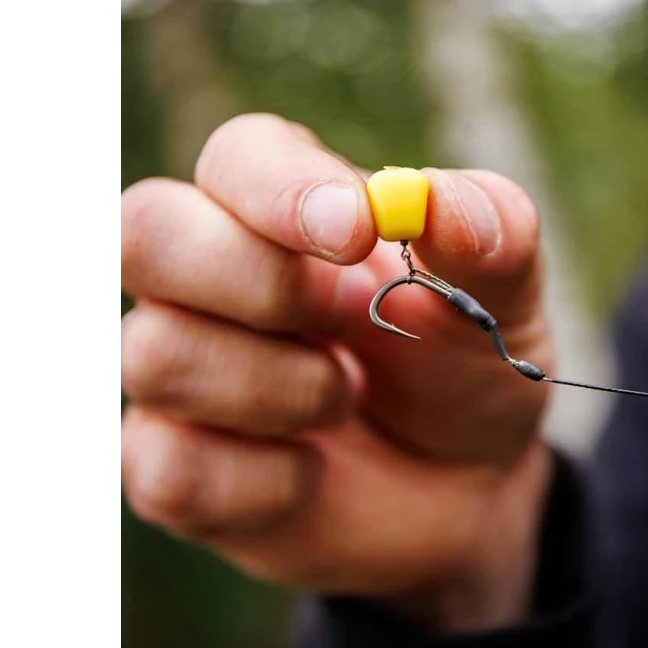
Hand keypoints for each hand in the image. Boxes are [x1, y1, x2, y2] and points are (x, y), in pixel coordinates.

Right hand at [121, 114, 554, 630]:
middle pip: (144, 231)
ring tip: (347, 396)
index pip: (237, 157)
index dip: (281, 189)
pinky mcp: (167, 467)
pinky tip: (312, 475)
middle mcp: (208, 277)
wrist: (463, 489)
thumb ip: (490, 236)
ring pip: (154, 357)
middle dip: (255, 282)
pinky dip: (267, 481)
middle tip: (346, 318)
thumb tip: (437, 203)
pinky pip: (169, 470)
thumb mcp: (504, 303)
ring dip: (283, 389)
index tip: (356, 230)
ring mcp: (179, 370)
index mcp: (284, 207)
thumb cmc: (466, 369)